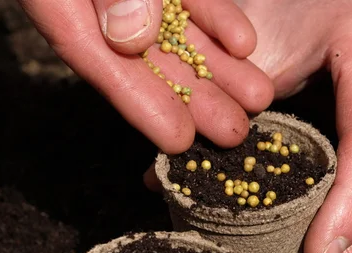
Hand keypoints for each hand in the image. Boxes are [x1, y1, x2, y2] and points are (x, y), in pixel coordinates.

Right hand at [18, 0, 274, 152]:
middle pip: (146, 58)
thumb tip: (131, 36)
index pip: (95, 59)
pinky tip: (246, 46)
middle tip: (234, 134)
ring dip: (218, 68)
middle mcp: (97, 1)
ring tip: (257, 100)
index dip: (138, 104)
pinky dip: (217, 19)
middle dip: (194, 98)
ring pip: (177, 32)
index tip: (177, 140)